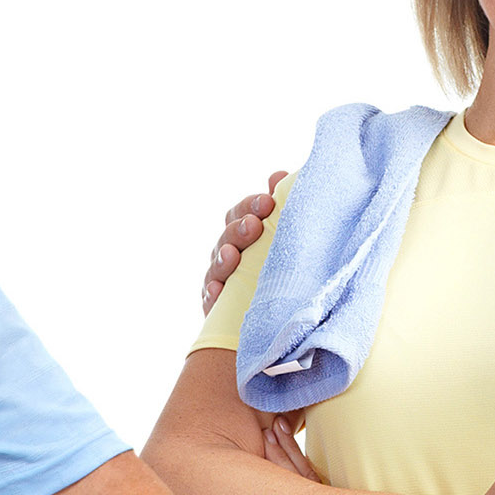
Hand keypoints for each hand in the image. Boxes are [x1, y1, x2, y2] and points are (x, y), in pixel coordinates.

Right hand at [200, 173, 284, 312]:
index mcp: (244, 235)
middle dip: (238, 230)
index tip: (267, 202)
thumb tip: (279, 175)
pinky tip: (217, 291)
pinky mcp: (217, 309)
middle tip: (254, 226)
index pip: (239, 214)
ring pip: (216, 266)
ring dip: (223, 259)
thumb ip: (279, 208)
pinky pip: (210, 300)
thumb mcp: (283, 238)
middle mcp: (229, 255)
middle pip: (226, 237)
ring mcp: (220, 281)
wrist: (282, 319)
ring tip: (232, 256)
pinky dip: (212, 294)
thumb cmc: (280, 271)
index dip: (250, 206)